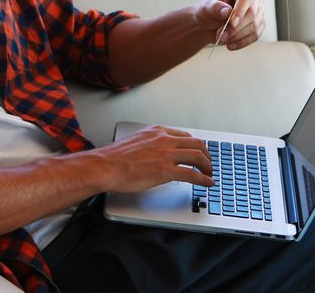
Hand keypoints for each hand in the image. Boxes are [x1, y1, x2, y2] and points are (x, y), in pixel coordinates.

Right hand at [92, 125, 213, 192]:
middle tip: (208, 164)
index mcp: (157, 132)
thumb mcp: (135, 141)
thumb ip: (150, 144)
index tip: (198, 152)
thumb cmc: (114, 158)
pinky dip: (203, 179)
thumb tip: (155, 154)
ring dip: (207, 167)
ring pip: (198, 157)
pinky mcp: (165, 171)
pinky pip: (192, 174)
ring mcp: (166, 155)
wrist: (104, 166)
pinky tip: (207, 184)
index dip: (195, 146)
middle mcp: (164, 140)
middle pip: (196, 144)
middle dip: (206, 155)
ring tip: (209, 174)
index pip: (185, 136)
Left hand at [195, 0, 265, 50]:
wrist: (208, 24)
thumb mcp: (205, 8)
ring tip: (221, 39)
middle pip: (252, 13)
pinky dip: (242, 42)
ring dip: (236, 36)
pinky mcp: (259, 24)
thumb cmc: (207, 11)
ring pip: (254, 26)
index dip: (240, 10)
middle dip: (235, 28)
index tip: (232, 23)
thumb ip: (215, 8)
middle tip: (221, 35)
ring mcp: (258, 11)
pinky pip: (255, 36)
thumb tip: (227, 11)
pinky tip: (230, 45)